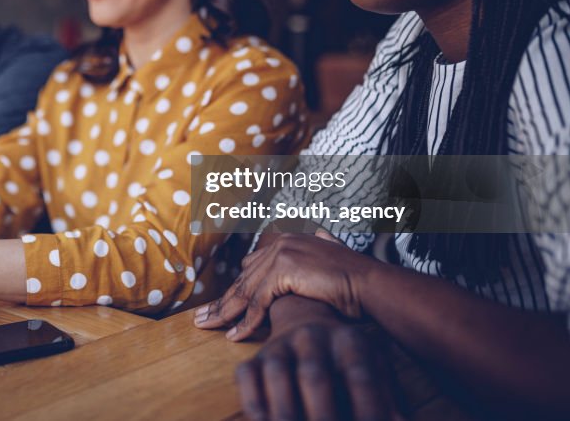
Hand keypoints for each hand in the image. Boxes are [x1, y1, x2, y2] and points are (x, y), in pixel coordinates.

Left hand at [195, 230, 378, 339]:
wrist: (369, 284)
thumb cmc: (354, 278)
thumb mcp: (332, 257)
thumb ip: (321, 244)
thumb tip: (320, 233)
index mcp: (287, 240)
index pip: (251, 269)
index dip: (234, 290)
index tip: (218, 306)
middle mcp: (280, 244)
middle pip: (243, 279)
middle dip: (220, 301)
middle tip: (200, 318)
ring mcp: (280, 255)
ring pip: (245, 291)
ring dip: (224, 313)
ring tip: (207, 328)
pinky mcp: (282, 271)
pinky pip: (257, 303)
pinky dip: (245, 323)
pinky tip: (234, 336)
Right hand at [236, 314, 404, 420]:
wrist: (305, 316)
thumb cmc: (350, 361)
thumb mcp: (376, 370)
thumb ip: (390, 399)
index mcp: (350, 341)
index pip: (360, 377)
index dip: (369, 408)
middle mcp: (312, 337)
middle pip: (315, 376)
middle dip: (322, 414)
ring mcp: (281, 344)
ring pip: (277, 374)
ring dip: (285, 412)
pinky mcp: (256, 357)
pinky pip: (247, 376)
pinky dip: (255, 404)